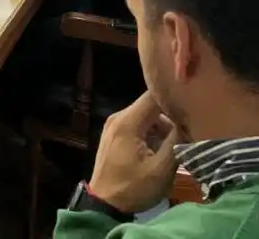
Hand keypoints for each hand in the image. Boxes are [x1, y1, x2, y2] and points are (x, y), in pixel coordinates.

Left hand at [89, 92, 182, 214]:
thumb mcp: (161, 168)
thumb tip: (188, 122)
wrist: (105, 203)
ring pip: (146, 117)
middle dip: (172, 116)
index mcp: (127, 122)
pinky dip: (152, 133)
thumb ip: (176, 142)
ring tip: (181, 142)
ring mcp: (114, 125)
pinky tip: (164, 148)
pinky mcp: (115, 135)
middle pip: (150, 106)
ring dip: (163, 127)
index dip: (174, 98)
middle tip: (192, 128)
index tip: (193, 105)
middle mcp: (118, 117)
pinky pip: (138, 126)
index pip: (153, 96)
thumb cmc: (133, 187)